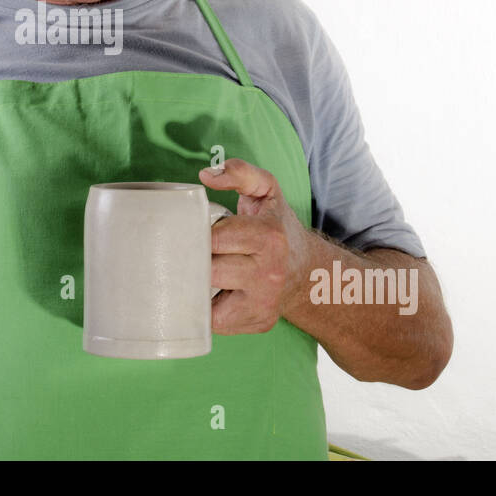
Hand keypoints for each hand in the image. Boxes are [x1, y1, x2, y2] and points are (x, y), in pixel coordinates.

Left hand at [199, 158, 307, 334]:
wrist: (307, 270)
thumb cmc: (278, 228)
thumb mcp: (266, 191)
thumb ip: (239, 173)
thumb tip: (205, 176)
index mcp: (268, 237)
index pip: (213, 239)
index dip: (195, 234)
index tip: (192, 231)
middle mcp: (269, 273)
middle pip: (207, 270)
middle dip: (192, 260)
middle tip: (188, 252)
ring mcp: (264, 303)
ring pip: (206, 299)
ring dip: (195, 285)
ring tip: (197, 272)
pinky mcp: (257, 322)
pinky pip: (214, 321)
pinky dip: (205, 307)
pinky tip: (210, 292)